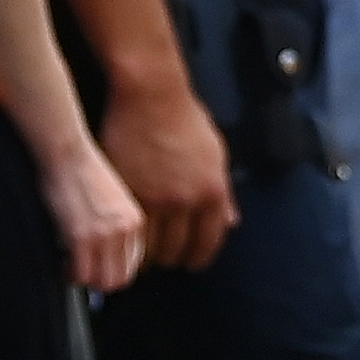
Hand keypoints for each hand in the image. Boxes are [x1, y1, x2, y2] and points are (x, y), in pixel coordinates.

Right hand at [39, 126, 148, 298]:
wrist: (67, 150)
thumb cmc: (80, 169)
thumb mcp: (111, 198)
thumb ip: (115, 223)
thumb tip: (104, 249)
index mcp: (135, 220)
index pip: (132, 265)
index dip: (109, 270)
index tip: (94, 266)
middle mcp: (126, 230)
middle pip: (119, 280)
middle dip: (97, 281)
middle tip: (79, 270)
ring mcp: (106, 235)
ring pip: (102, 282)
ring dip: (82, 279)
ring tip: (68, 264)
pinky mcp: (82, 236)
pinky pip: (80, 274)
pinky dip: (68, 274)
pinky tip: (60, 259)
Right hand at [103, 69, 237, 276]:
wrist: (151, 96)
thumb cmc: (184, 119)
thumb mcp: (216, 153)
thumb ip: (223, 192)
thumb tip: (231, 221)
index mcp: (213, 191)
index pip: (210, 240)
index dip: (200, 257)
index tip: (193, 263)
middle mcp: (187, 200)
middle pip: (179, 249)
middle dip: (173, 258)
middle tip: (166, 259)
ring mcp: (156, 198)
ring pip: (151, 246)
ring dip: (149, 255)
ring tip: (145, 256)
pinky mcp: (128, 193)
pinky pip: (130, 231)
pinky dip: (130, 242)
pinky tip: (129, 242)